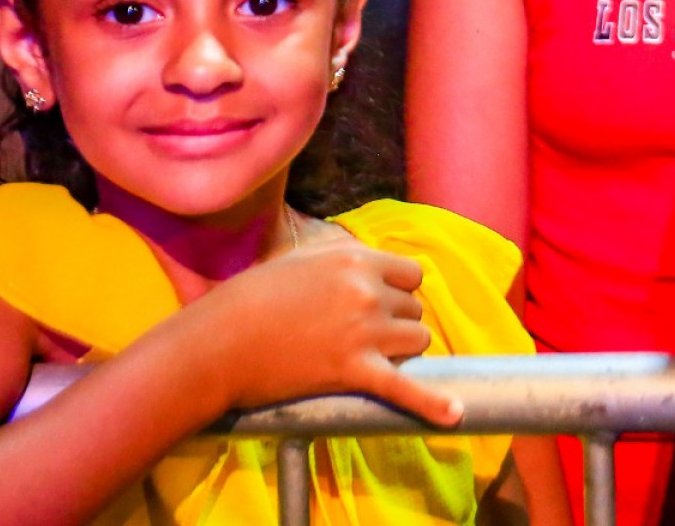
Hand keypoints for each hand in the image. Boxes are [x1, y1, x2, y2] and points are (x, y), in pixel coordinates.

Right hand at [181, 241, 464, 428]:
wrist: (219, 343)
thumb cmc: (252, 298)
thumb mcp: (301, 259)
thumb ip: (341, 259)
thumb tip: (369, 262)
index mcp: (357, 260)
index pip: (412, 274)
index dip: (398, 291)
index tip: (380, 303)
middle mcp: (367, 292)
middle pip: (414, 308)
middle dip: (395, 321)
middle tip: (360, 333)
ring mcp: (363, 332)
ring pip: (417, 339)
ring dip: (402, 350)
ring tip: (371, 356)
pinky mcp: (354, 371)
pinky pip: (405, 388)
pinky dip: (432, 403)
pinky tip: (456, 414)